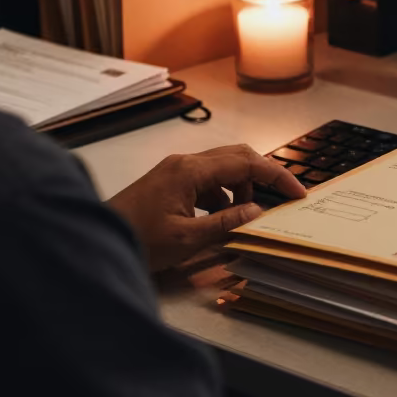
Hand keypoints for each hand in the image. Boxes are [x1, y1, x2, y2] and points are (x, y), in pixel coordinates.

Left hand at [108, 144, 305, 271]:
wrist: (98, 240)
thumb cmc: (138, 240)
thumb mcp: (188, 239)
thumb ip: (226, 224)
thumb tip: (257, 211)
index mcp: (190, 170)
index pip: (245, 163)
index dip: (275, 176)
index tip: (297, 193)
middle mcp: (184, 162)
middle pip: (235, 156)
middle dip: (261, 176)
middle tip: (282, 198)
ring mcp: (175, 170)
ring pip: (221, 169)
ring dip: (240, 189)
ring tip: (244, 217)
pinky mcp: (169, 182)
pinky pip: (206, 182)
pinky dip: (222, 196)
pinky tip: (220, 220)